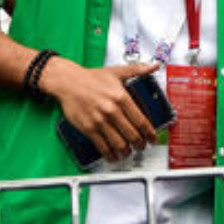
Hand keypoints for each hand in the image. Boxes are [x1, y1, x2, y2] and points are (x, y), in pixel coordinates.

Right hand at [39, 58, 158, 161]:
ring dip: (127, 152)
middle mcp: (112, 110)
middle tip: (142, 147)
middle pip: (132, 135)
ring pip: (119, 143)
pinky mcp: (88, 128)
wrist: (68, 82)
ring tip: (129, 153)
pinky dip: (110, 155)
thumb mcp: (117, 71)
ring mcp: (100, 121)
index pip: (141, 121)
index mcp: (121, 97)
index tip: (153, 139)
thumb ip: (138, 69)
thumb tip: (155, 66)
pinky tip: (114, 157)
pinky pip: (102, 146)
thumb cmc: (91, 78)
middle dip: (140, 144)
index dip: (150, 133)